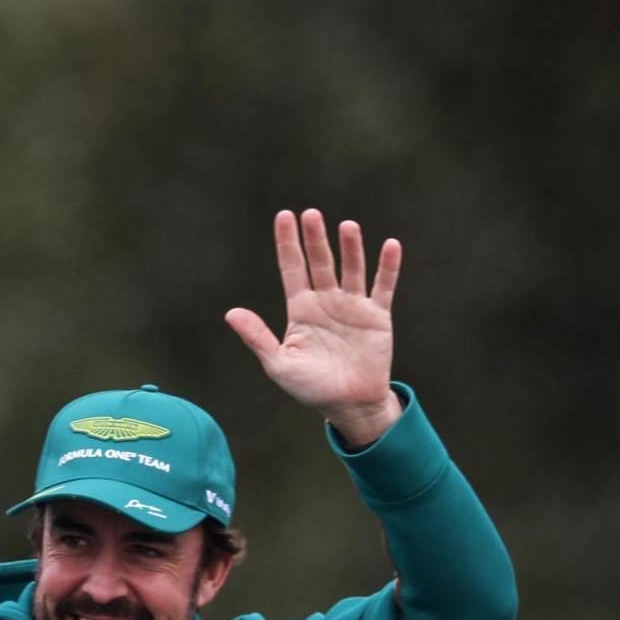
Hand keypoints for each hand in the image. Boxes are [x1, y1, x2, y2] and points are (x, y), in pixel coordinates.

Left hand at [224, 208, 404, 449]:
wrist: (349, 405)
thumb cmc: (311, 388)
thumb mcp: (279, 364)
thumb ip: (257, 337)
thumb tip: (230, 313)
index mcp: (301, 309)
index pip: (292, 268)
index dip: (288, 243)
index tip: (284, 216)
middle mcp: (326, 301)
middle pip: (320, 262)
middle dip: (315, 239)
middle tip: (311, 214)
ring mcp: (353, 306)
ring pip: (351, 269)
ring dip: (350, 248)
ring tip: (347, 226)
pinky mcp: (377, 316)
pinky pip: (383, 287)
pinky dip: (388, 267)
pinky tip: (390, 246)